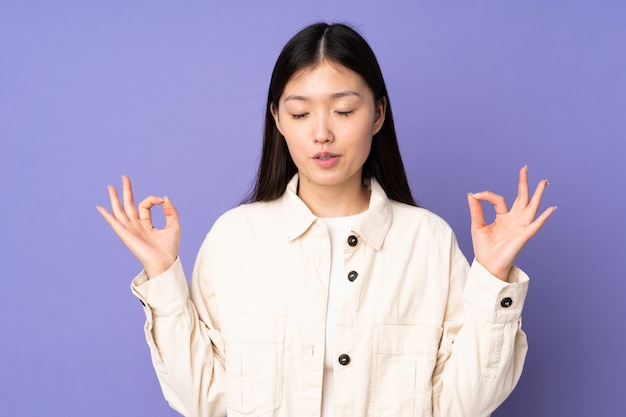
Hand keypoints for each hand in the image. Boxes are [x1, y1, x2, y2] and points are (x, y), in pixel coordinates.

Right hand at [96, 176, 179, 278]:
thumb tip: (164, 197)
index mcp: (146, 224)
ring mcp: (129, 230)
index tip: (161, 200)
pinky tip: (100, 208)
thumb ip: (171, 211)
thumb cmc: (169, 249)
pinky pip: (114, 223)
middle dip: (127, 191)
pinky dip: (107, 215)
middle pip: (129, 205)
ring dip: (115, 198)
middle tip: (124, 177)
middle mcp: (136, 226)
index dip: (153, 199)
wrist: (164, 262)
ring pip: (120, 211)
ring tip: (110, 186)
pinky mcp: (125, 235)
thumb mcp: (174, 226)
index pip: (145, 205)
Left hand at [467, 166, 555, 280]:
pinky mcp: (523, 236)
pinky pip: (535, 225)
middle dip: (523, 183)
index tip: (476, 195)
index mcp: (503, 217)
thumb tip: (472, 194)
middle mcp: (514, 220)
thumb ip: (476, 210)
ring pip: (531, 207)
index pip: (499, 199)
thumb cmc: (484, 248)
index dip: (487, 195)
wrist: (487, 266)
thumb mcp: (477, 226)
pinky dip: (543, 217)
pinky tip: (551, 208)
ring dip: (538, 195)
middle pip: (521, 198)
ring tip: (543, 182)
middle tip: (524, 168)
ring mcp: (520, 227)